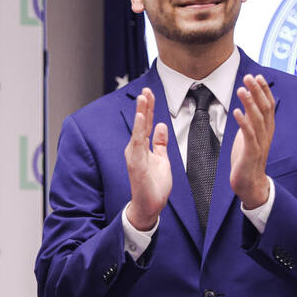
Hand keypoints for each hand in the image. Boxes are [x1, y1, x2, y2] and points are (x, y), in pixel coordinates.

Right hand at [124, 87, 171, 230]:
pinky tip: (141, 119)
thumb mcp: (162, 159)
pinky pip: (138, 144)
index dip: (148, 108)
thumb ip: (160, 143)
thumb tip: (162, 126)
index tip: (150, 93)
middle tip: (146, 89)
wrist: (149, 206)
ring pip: (138, 130)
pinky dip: (139, 130)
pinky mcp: (136, 164)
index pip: (146, 124)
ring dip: (140, 114)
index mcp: (142, 147)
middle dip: (143, 106)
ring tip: (142, 99)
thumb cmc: (154, 185)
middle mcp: (135, 149)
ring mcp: (135, 156)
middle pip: (140, 123)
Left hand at [230, 73, 274, 208]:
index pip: (268, 105)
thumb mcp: (250, 136)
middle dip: (257, 91)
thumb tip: (247, 106)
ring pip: (257, 119)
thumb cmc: (248, 159)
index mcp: (267, 129)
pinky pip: (248, 135)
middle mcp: (266, 133)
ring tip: (241, 89)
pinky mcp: (251, 152)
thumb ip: (251, 122)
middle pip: (265, 108)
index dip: (263, 90)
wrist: (250, 183)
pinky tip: (236, 112)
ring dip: (249, 103)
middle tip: (248, 77)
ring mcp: (260, 143)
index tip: (257, 76)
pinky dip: (243, 122)